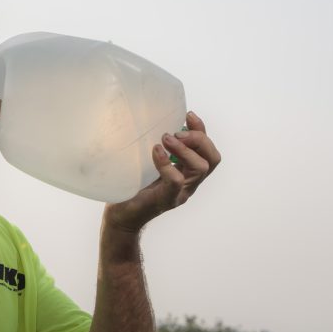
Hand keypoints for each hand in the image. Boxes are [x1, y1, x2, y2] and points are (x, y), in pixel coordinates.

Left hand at [106, 111, 220, 232]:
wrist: (121, 216)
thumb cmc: (134, 187)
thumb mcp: (149, 163)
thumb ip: (160, 149)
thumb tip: (155, 120)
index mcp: (189, 173)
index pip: (207, 151)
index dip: (202, 131)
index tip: (188, 115)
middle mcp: (189, 184)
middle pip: (211, 159)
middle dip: (198, 139)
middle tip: (175, 133)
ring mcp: (180, 193)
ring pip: (200, 169)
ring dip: (185, 149)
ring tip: (165, 139)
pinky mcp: (166, 200)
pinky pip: (175, 181)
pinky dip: (167, 163)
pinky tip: (155, 151)